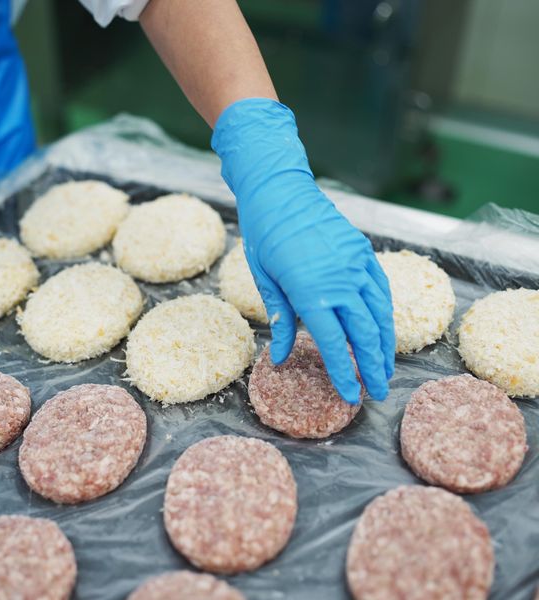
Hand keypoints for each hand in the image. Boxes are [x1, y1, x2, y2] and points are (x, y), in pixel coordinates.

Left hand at [212, 98, 394, 402]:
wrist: (280, 191)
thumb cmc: (264, 235)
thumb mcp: (264, 280)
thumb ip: (279, 320)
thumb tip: (281, 359)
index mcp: (311, 291)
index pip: (335, 343)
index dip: (344, 372)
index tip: (351, 395)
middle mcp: (341, 280)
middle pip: (365, 334)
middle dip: (373, 367)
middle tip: (377, 393)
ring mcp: (356, 264)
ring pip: (380, 314)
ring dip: (385, 345)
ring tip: (384, 370)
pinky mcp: (363, 252)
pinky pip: (380, 290)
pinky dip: (384, 314)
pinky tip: (383, 332)